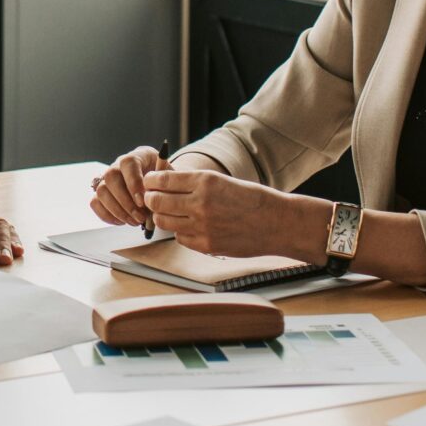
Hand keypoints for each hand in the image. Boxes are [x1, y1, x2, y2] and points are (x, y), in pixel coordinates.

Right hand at [90, 146, 169, 228]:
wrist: (155, 183)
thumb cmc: (162, 181)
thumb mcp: (169, 179)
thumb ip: (163, 186)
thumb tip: (156, 200)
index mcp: (136, 157)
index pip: (128, 164)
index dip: (133, 183)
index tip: (142, 202)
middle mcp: (117, 165)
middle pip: (111, 177)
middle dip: (125, 202)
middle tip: (140, 218)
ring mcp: (106, 178)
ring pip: (101, 192)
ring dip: (118, 211)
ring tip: (135, 222)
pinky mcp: (100, 193)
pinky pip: (95, 203)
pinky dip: (108, 215)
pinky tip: (123, 221)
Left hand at [141, 169, 322, 259]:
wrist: (276, 222)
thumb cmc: (251, 199)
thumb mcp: (222, 181)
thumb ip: (194, 183)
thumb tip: (164, 183)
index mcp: (205, 181)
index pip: (163, 180)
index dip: (151, 181)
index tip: (149, 182)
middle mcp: (201, 202)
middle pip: (157, 202)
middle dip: (151, 199)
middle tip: (152, 198)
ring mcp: (202, 226)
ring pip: (164, 221)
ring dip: (163, 216)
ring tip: (169, 212)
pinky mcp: (206, 245)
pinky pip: (180, 238)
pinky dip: (180, 231)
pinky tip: (189, 226)